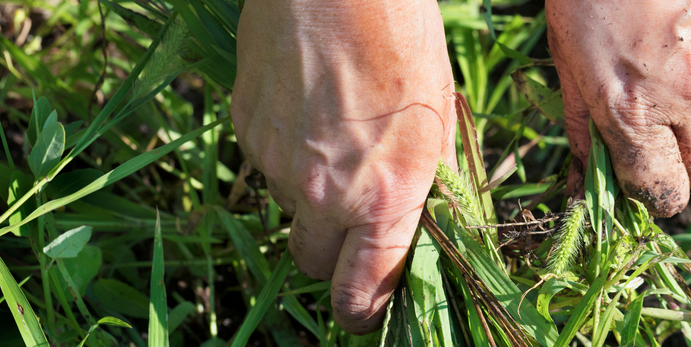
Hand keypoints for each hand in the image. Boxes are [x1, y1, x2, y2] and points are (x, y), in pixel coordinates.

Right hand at [231, 0, 454, 333]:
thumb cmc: (404, 42)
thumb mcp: (440, 121)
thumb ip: (422, 187)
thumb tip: (414, 230)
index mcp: (386, 198)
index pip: (361, 295)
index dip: (365, 313)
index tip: (369, 310)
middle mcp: (326, 195)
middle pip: (314, 266)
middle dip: (334, 259)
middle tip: (355, 226)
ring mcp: (277, 166)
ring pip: (290, 211)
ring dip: (312, 198)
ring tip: (339, 139)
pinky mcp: (246, 133)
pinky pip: (266, 168)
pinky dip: (287, 157)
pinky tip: (311, 112)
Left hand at [547, 0, 690, 216]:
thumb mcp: (566, 56)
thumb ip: (583, 124)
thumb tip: (584, 183)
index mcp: (633, 110)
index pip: (663, 192)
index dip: (655, 194)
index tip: (647, 183)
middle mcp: (689, 93)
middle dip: (684, 159)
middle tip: (660, 126)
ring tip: (667, 46)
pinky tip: (689, 14)